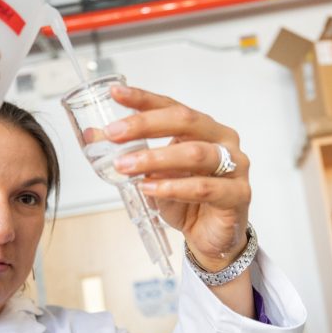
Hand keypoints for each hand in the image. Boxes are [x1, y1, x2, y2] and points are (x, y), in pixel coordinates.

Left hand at [109, 86, 250, 272]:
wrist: (210, 237)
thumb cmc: (186, 201)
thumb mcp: (153, 176)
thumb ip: (132, 156)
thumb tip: (93, 136)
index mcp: (204, 129)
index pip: (173, 107)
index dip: (144, 99)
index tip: (116, 94)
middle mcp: (223, 141)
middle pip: (186, 122)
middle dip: (146, 125)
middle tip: (114, 133)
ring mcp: (235, 166)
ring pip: (195, 154)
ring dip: (155, 159)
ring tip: (125, 166)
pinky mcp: (238, 194)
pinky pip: (204, 187)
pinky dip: (173, 187)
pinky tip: (149, 189)